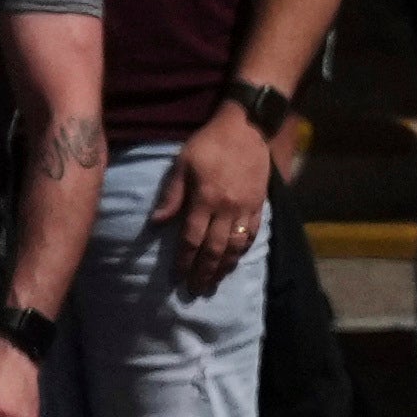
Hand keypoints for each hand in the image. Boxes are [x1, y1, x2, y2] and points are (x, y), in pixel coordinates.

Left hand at [158, 98, 272, 282]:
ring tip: (215, 282)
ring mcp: (247, 208)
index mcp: (206, 199)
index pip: (192, 238)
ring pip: (236, 246)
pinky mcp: (260, 204)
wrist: (246, 127)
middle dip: (204, 271)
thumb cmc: (209, 143)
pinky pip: (253, 233)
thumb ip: (172, 194)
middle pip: (215, 248)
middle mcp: (228, 208)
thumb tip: (157, 223)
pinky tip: (236, 260)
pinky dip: (243, 250)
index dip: (184, 260)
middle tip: (196, 289)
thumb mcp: (183, 163)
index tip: (178, 277)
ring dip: (224, 267)